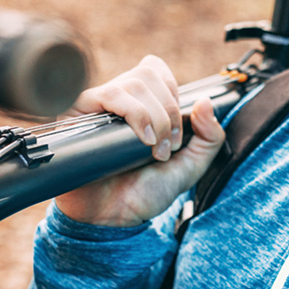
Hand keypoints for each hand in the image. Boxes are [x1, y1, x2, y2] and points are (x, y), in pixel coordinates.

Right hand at [55, 55, 224, 225]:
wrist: (114, 218)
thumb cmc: (145, 192)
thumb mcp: (190, 166)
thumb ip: (210, 137)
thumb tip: (206, 101)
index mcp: (139, 104)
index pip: (156, 69)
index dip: (173, 93)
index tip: (179, 132)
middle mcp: (117, 101)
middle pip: (149, 74)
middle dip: (169, 112)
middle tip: (169, 147)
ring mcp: (98, 107)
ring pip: (134, 83)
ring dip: (155, 118)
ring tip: (154, 151)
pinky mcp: (78, 115)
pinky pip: (109, 94)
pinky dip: (135, 114)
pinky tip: (142, 141)